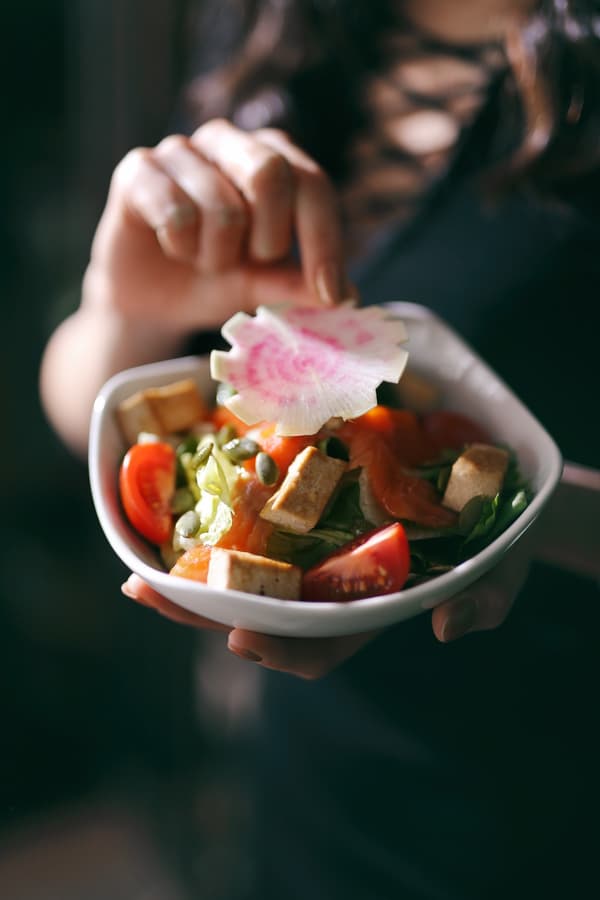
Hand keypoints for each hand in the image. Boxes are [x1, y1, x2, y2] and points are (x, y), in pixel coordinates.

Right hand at [85, 119, 351, 336]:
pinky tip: (172, 248)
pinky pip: (176, 213)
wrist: (152, 299)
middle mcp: (230, 141)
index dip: (323, 240)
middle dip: (266, 240)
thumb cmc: (217, 280)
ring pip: (222, 206)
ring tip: (203, 260)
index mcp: (274, 157)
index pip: (312, 183)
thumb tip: (349, 296)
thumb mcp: (267, 286)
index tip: (328, 293)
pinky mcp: (138, 168)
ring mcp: (181, 149)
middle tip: (247, 263)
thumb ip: (302, 283)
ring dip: (216, 256)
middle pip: (270, 173)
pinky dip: (181, 247)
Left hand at [121, 535, 531, 678]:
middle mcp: (335, 591)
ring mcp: (321, 558)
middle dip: (206, 613)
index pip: (321, 644)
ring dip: (196, 579)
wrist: (496, 501)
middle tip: (147, 596)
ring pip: (251, 581)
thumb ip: (484, 601)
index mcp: (372, 611)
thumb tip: (445, 630)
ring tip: (142, 570)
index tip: (242, 639)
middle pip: (264, 616)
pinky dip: (222, 532)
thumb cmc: (501, 547)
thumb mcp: (503, 571)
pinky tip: (184, 513)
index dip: (282, 649)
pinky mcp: (314, 521)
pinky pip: (261, 535)